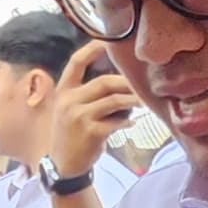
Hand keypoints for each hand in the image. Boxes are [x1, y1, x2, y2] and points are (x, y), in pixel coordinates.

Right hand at [53, 49, 138, 177]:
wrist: (64, 166)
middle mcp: (68, 101)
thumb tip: (118, 80)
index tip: (107, 40)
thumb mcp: (70, 111)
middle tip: (142, 83)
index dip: (92, 49)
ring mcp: (78, 116)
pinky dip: (127, 121)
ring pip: (114, 100)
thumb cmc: (71, 135)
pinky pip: (116, 121)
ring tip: (143, 102)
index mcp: (63, 92)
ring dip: (132, 100)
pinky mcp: (90, 132)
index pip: (76, 62)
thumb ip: (86, 95)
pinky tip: (132, 123)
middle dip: (126, 82)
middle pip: (104, 82)